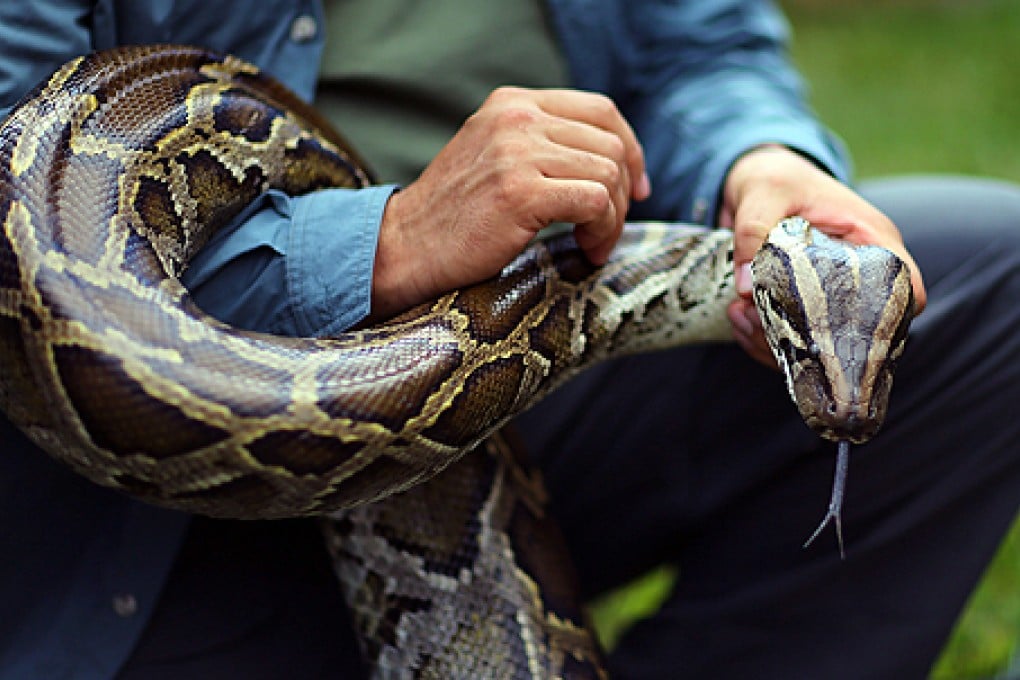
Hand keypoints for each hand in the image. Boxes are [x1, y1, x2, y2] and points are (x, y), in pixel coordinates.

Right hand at [370, 87, 649, 318]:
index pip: (601, 110)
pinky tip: (585, 249)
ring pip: (608, 173)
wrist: (405, 246)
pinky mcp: (520, 191)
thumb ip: (541, 144)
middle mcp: (517, 118)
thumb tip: (613, 161)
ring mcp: (517, 152)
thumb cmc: (454, 216)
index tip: (636, 188)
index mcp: (512, 103)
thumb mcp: (495, 156)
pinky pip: (595, 202)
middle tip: (606, 230)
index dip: (631, 149)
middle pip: (611, 144)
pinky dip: (602, 231)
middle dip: (622, 194)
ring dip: (612, 218)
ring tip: (592, 244)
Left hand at [719, 145, 926, 365]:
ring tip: (740, 316)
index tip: (841, 330)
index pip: (906, 288)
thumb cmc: (774, 177)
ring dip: (777, 343)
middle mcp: (856, 273)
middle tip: (761, 322)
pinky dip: (762, 341)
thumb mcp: (764, 191)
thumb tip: (746, 288)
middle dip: (810, 340)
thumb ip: (754, 230)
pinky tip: (737, 320)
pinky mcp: (800, 307)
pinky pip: (790, 341)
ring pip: (820, 343)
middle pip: (858, 330)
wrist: (754, 180)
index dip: (890, 318)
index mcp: (870, 239)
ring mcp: (828, 294)